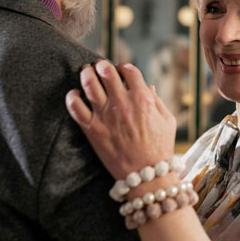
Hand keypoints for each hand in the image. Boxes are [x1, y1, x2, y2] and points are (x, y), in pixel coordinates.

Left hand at [65, 59, 176, 179]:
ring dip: (86, 73)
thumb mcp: (167, 121)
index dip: (124, 66)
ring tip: (85, 72)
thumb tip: (148, 86)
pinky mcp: (92, 129)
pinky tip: (74, 94)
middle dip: (102, 65)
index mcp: (143, 99)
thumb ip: (157, 101)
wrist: (145, 175)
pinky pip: (75, 106)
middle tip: (99, 66)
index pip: (128, 70)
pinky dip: (72, 96)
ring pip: (89, 83)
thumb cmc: (160, 149)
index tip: (121, 70)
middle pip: (106, 71)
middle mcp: (122, 103)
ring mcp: (105, 115)